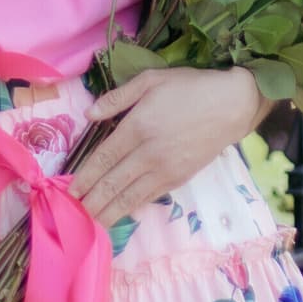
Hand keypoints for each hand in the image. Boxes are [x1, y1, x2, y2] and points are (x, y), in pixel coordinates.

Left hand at [71, 66, 265, 226]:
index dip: (85, 177)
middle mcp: (149, 153)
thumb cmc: (191, 87)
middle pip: (113, 182)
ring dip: (109, 211)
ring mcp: (165, 169)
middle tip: (75, 212)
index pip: (103, 158)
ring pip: (131, 196)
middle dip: (92, 200)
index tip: (70, 190)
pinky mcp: (179, 178)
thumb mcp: (151, 79)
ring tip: (92, 222)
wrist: (232, 105)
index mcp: (138, 127)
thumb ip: (117, 97)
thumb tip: (89, 113)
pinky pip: (150, 196)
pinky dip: (133, 207)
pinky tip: (121, 213)